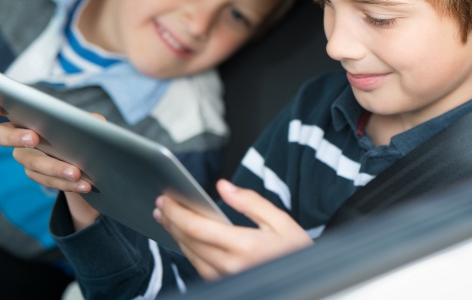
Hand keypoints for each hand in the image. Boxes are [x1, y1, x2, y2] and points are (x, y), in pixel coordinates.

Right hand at [0, 97, 100, 228]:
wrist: (87, 160)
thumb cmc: (81, 132)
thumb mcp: (88, 122)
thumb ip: (88, 120)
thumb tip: (94, 124)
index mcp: (27, 114)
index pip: (0, 106)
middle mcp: (18, 135)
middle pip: (2, 135)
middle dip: (15, 136)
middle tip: (33, 138)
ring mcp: (25, 157)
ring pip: (31, 163)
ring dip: (54, 167)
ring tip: (76, 172)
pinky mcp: (36, 175)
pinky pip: (48, 181)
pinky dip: (67, 183)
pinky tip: (84, 185)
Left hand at [153, 179, 312, 280]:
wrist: (310, 281)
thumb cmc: (296, 251)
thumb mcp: (280, 220)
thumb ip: (249, 202)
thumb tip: (223, 186)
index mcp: (244, 246)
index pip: (197, 227)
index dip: (176, 212)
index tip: (166, 199)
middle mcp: (230, 266)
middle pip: (188, 241)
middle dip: (171, 221)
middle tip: (161, 204)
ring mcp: (226, 278)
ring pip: (190, 255)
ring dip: (175, 235)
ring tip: (166, 217)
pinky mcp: (225, 284)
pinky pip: (198, 266)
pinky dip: (187, 249)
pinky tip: (184, 236)